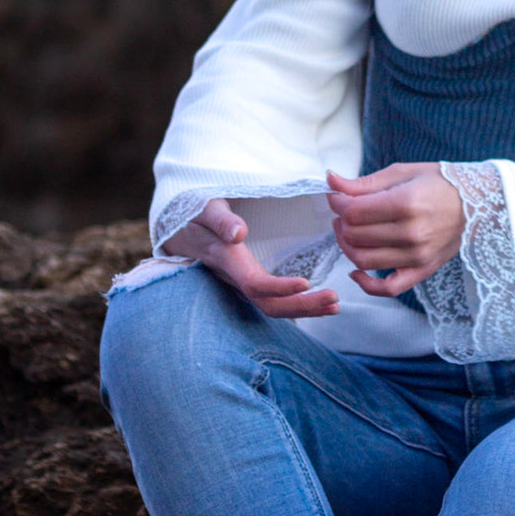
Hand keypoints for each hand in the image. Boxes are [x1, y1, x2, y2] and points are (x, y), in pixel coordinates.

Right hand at [162, 197, 339, 319]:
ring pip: (271, 305)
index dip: (280, 287)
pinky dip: (298, 302)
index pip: (254, 283)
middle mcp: (235, 277)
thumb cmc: (195, 212)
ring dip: (304, 308)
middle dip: (302, 306)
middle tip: (335, 300)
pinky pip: (273, 298)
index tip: (307, 282)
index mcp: (227, 260)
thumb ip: (221, 220)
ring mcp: (241, 282)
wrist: (179, 226)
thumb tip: (239, 233)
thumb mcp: (206, 208)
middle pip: (268, 304)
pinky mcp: (248, 280)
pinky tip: (320, 302)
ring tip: (335, 305)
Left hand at [327, 163, 464, 298]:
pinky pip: (388, 288)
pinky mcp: (422, 270)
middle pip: (355, 235)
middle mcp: (412, 233)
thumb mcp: (402, 173)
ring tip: (348, 231)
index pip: (354, 212)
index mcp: (407, 203)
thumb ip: (364, 183)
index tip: (337, 196)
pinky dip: (366, 284)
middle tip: (344, 210)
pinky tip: (356, 270)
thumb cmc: (439, 183)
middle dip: (341, 221)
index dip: (337, 203)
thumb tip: (330, 181)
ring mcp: (417, 256)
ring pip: (363, 260)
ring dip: (346, 246)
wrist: (476, 202)